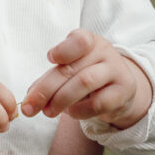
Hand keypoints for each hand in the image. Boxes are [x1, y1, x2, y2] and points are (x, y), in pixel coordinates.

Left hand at [21, 28, 152, 128]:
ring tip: (48, 112)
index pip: (79, 40)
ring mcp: (116, 71)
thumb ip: (50, 79)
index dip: (63, 49)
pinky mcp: (124, 92)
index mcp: (89, 41)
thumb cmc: (87, 74)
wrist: (120, 89)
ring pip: (85, 83)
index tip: (49, 59)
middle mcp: (104, 52)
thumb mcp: (70, 69)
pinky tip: (70, 113)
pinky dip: (79, 111)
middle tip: (30, 106)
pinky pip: (98, 103)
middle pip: (72, 68)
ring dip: (61, 100)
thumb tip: (30, 95)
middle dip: (46, 89)